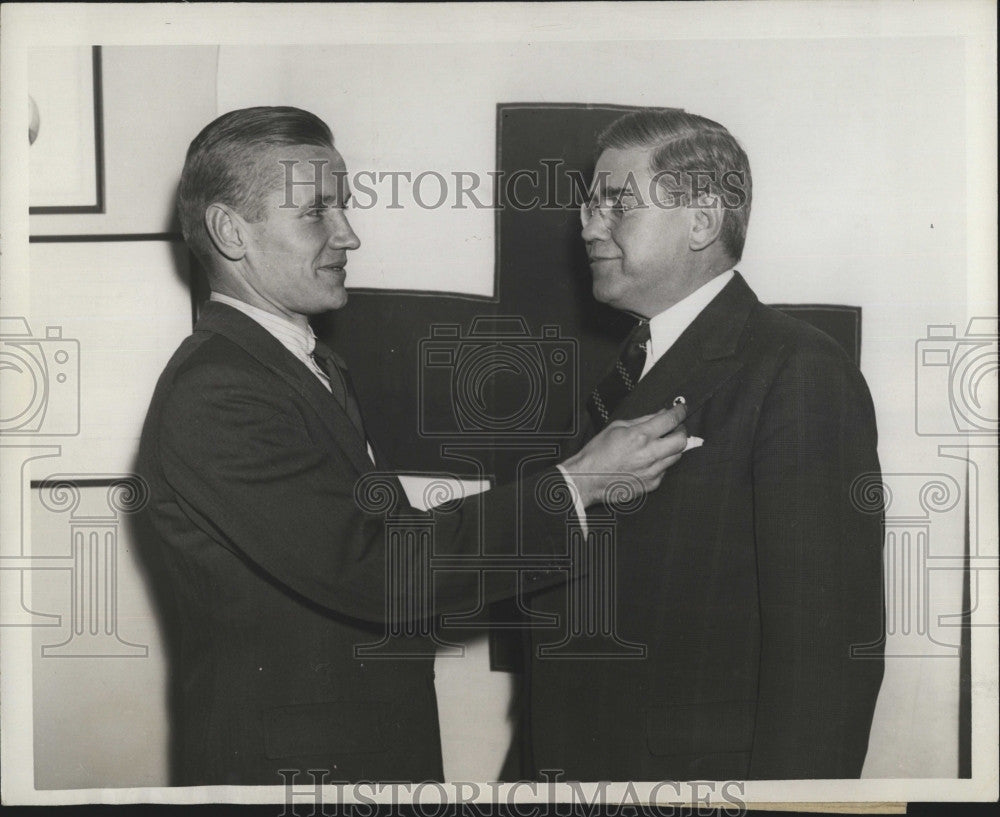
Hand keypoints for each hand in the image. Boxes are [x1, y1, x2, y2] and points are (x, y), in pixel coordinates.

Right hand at [560, 403, 687, 507]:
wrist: (588, 479)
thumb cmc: (598, 453)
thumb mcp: (617, 427)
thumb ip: (642, 420)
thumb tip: (660, 414)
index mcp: (640, 436)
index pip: (670, 420)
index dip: (680, 412)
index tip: (681, 409)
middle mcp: (649, 454)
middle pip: (681, 441)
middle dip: (681, 431)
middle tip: (676, 428)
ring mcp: (652, 471)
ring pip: (676, 457)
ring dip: (672, 448)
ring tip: (660, 444)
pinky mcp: (651, 484)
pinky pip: (665, 470)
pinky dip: (661, 463)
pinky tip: (648, 461)